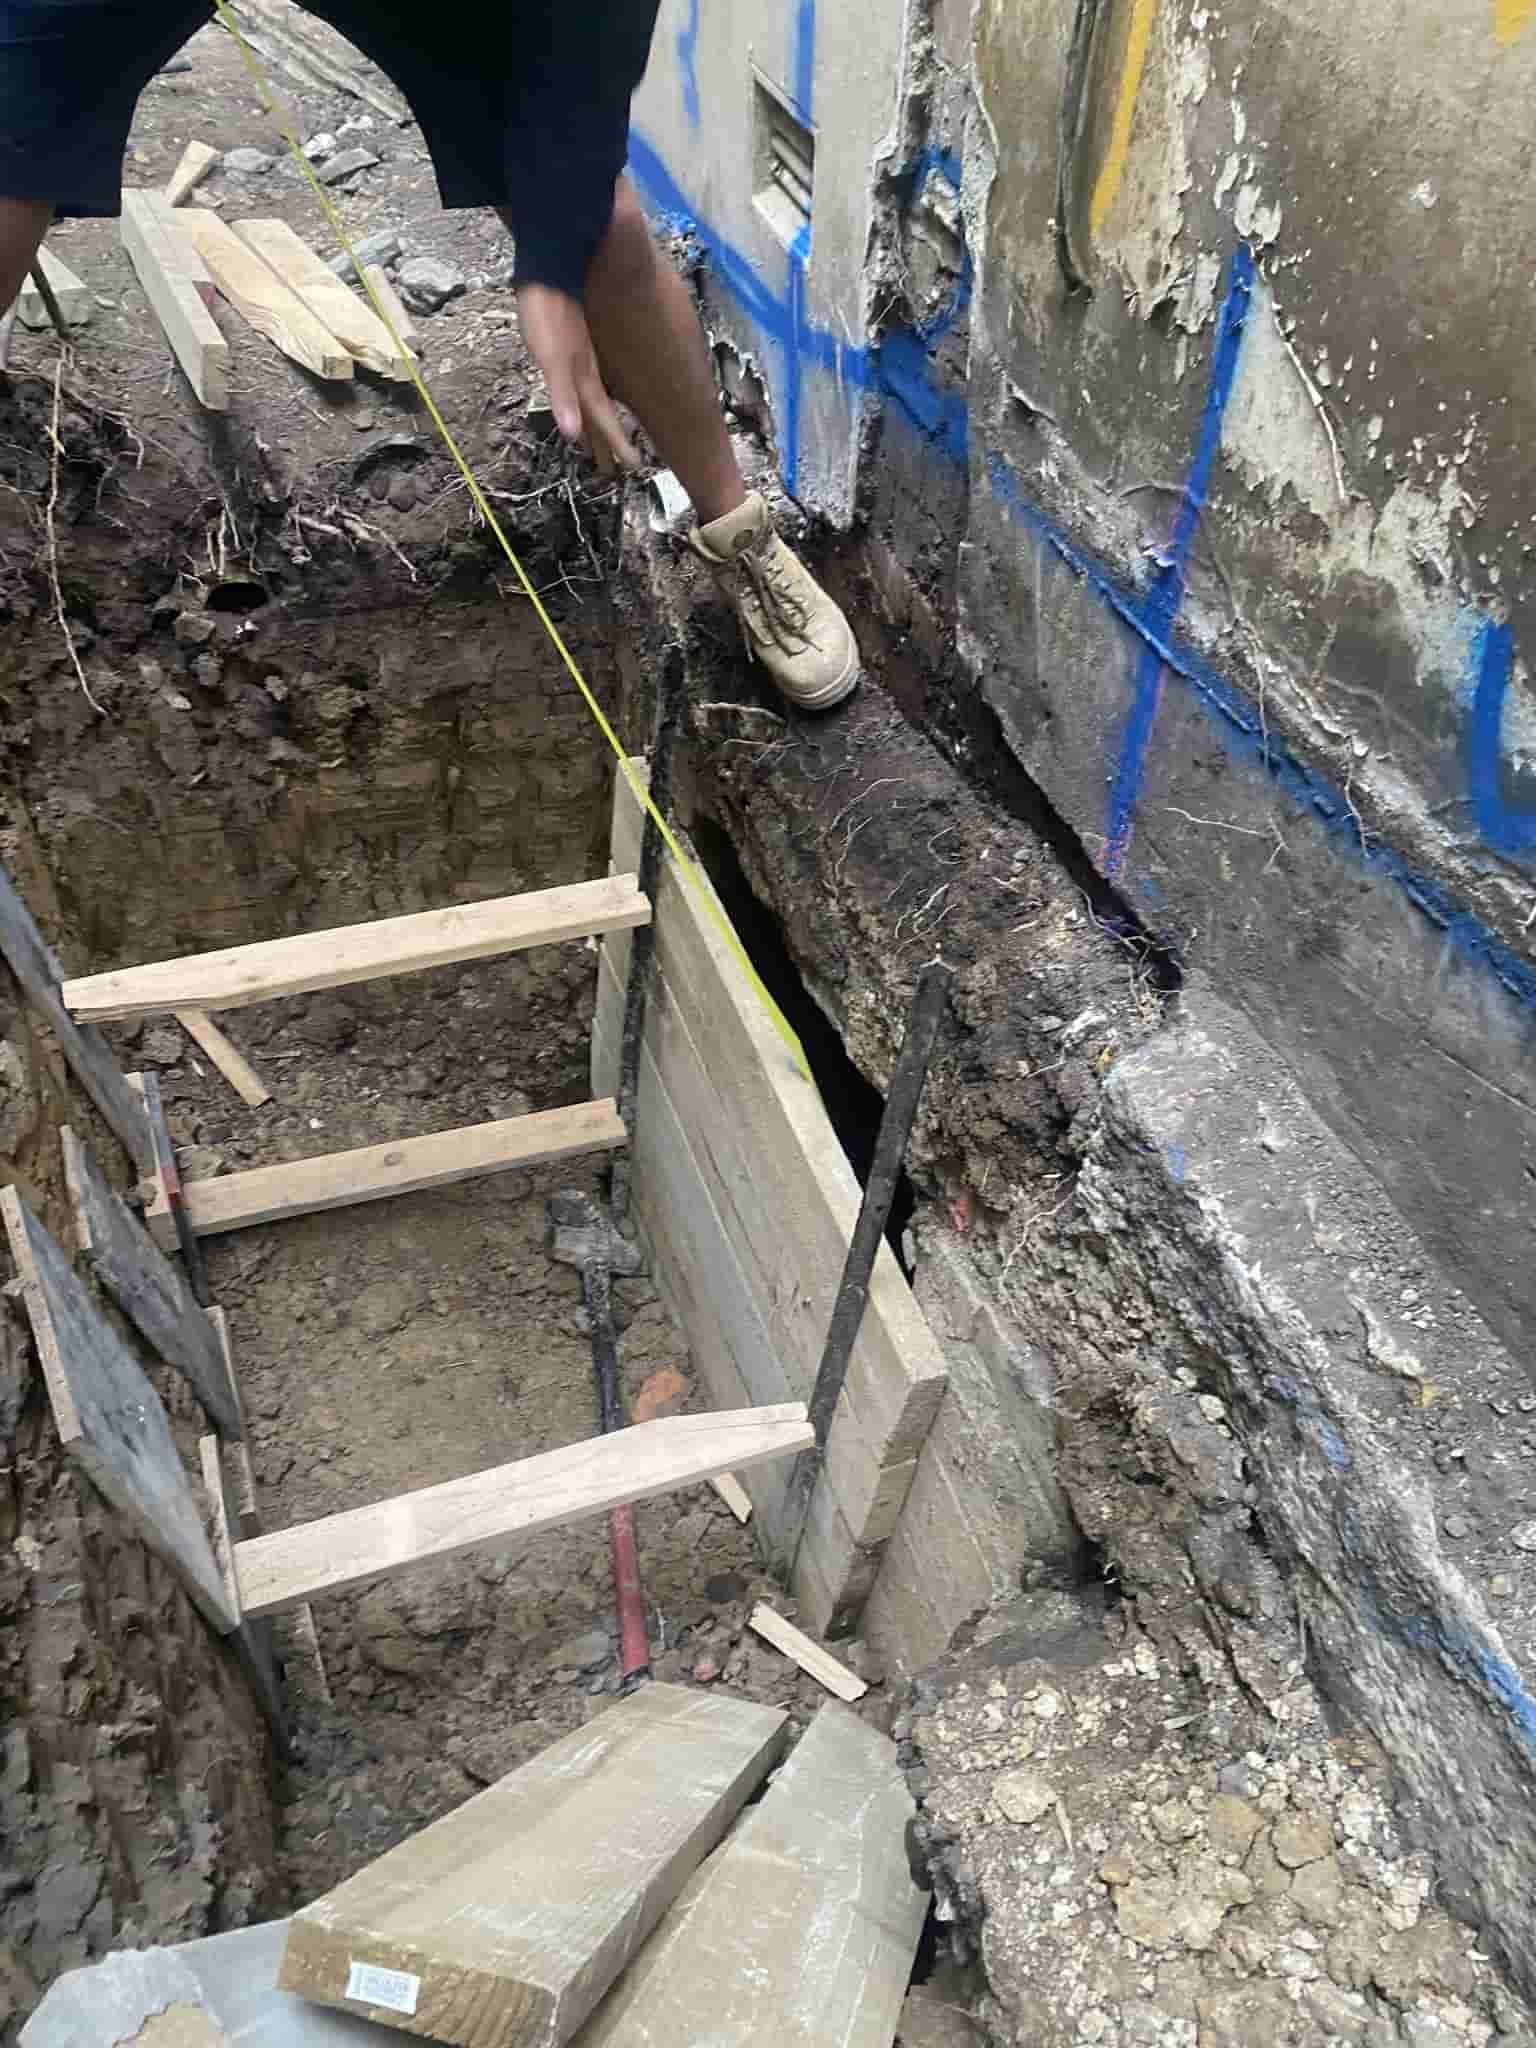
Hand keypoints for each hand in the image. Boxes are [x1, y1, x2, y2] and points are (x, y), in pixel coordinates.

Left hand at [516, 283, 639, 475]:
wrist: (552, 265)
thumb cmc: (548, 311)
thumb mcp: (551, 358)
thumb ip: (562, 394)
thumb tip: (572, 434)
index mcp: (584, 378)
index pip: (603, 418)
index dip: (615, 443)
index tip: (632, 465)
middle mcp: (585, 370)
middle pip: (598, 412)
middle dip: (605, 439)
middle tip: (612, 466)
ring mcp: (577, 356)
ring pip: (591, 396)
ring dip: (593, 419)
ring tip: (594, 439)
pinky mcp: (568, 342)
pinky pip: (582, 377)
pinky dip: (582, 393)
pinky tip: (581, 393)